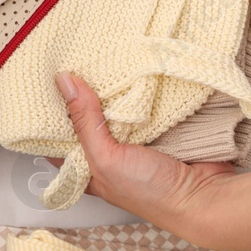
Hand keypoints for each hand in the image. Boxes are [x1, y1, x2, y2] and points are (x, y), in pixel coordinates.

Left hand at [54, 72, 234, 240]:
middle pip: (85, 117)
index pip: (57, 137)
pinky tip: (129, 69)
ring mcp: (132, 139)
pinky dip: (136, 88)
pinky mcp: (156, 127)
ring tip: (94, 56)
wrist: (205, 194)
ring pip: (113, 106)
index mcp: (86, 168)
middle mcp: (107, 153)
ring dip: (110, 87)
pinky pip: (140, 102)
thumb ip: (84, 122)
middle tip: (69, 59)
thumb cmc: (151, 192)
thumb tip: (65, 83)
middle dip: (80, 92)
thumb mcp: (106, 159)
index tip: (44, 80)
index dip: (49, 112)